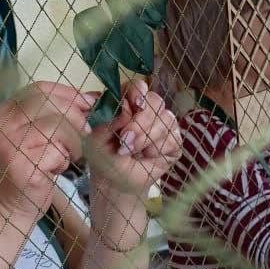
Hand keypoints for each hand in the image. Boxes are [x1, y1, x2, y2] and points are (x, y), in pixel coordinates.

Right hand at [0, 83, 92, 216]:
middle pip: (49, 104)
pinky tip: (55, 170)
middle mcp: (3, 124)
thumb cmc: (33, 165)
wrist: (13, 203)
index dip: (68, 93)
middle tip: (85, 133)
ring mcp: (9, 144)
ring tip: (68, 156)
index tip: (88, 102)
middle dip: (75, 117)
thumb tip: (92, 97)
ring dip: (72, 143)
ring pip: (57, 127)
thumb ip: (60, 112)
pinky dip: (63, 161)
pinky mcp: (20, 165)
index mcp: (5, 111)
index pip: (39, 89)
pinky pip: (56, 153)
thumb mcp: (43, 133)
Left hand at [89, 80, 181, 198]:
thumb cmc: (103, 156)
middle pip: (156, 101)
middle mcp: (148, 109)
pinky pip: (173, 138)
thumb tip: (124, 109)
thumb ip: (107, 122)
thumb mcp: (95, 140)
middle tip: (125, 140)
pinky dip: (157, 149)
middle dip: (140, 122)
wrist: (115, 182)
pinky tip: (147, 157)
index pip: (138, 86)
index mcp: (128, 102)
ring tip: (131, 151)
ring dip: (146, 138)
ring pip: (166, 119)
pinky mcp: (174, 142)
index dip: (139, 92)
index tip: (136, 104)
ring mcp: (163, 125)